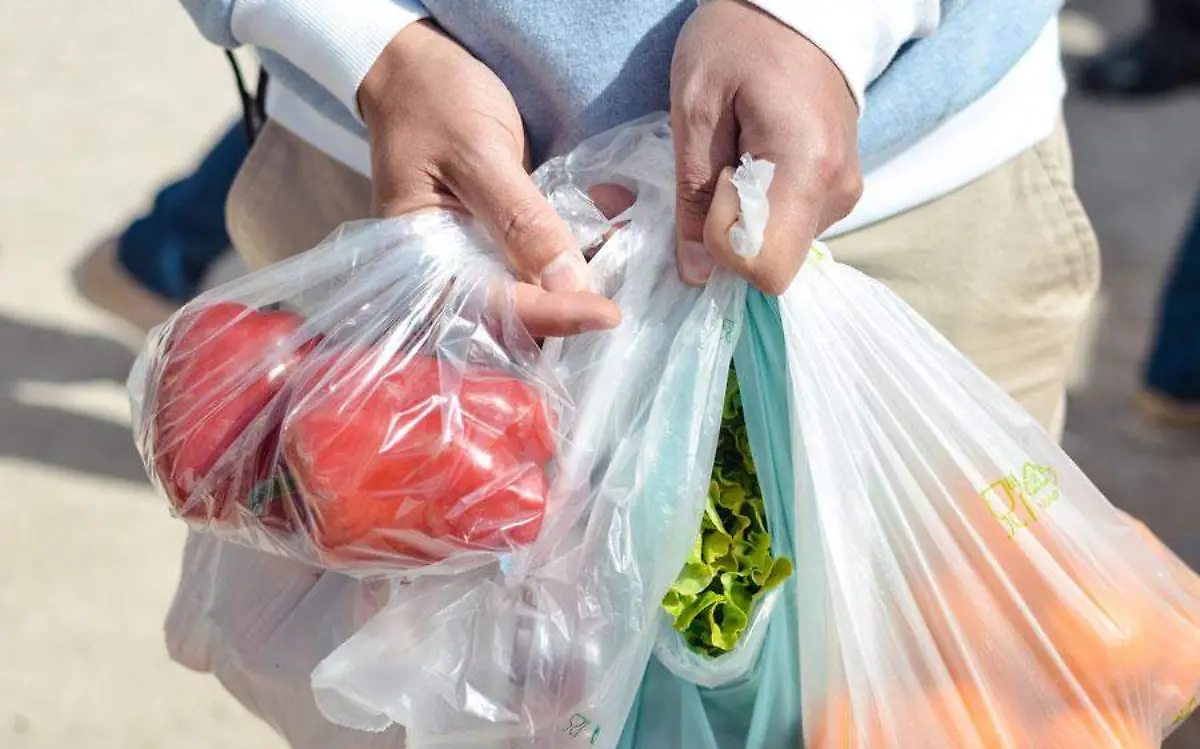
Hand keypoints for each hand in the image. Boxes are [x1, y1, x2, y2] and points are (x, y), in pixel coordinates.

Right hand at [359, 21, 620, 336]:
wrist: (417, 69)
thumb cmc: (434, 101)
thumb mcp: (478, 153)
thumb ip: (520, 219)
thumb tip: (568, 284)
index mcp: (421, 266)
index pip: (491, 307)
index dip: (550, 315)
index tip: (605, 314)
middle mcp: (447, 274)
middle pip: (512, 320)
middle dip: (567, 314)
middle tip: (620, 307)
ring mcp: (475, 258)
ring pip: (533, 295)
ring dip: (580, 287)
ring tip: (626, 268)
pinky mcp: (500, 241)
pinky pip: (542, 261)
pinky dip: (580, 252)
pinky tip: (615, 230)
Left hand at [671, 0, 862, 293]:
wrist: (801, 8)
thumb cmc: (740, 42)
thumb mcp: (696, 108)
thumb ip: (694, 195)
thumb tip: (696, 273)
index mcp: (806, 171)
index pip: (766, 267)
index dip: (724, 244)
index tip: (717, 183)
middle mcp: (838, 193)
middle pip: (772, 260)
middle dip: (730, 229)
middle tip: (723, 161)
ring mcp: (845, 193)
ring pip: (779, 245)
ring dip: (744, 213)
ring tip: (741, 147)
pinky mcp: (839, 190)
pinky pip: (790, 225)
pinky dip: (762, 205)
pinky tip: (757, 155)